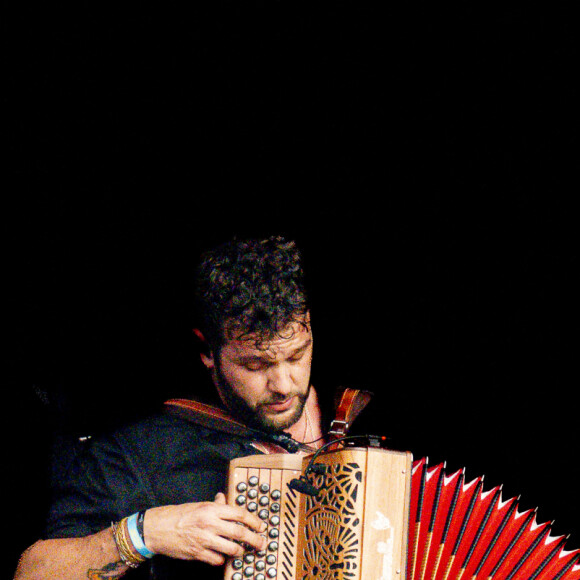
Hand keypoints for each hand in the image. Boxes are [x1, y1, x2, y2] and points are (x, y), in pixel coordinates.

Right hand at [143, 493, 267, 565]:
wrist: (157, 528)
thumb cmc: (178, 514)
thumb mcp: (199, 504)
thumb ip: (215, 504)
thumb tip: (225, 499)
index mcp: (211, 509)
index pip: (239, 514)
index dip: (253, 521)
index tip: (261, 526)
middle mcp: (210, 524)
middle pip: (239, 533)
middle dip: (254, 539)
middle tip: (262, 543)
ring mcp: (204, 540)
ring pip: (231, 549)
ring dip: (240, 551)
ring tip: (243, 551)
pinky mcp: (198, 554)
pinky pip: (217, 560)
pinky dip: (222, 559)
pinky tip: (222, 556)